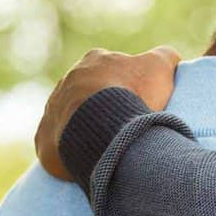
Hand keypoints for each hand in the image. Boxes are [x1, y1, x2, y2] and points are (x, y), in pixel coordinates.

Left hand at [35, 45, 181, 180]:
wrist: (100, 125)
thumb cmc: (131, 93)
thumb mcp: (159, 67)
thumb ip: (164, 57)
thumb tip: (169, 58)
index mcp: (94, 60)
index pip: (111, 69)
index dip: (128, 83)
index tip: (140, 100)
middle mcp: (68, 81)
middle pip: (90, 93)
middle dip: (105, 107)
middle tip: (126, 125)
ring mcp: (53, 108)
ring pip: (73, 118)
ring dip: (88, 128)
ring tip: (110, 144)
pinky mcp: (45, 137)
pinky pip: (59, 143)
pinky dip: (71, 149)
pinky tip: (88, 158)